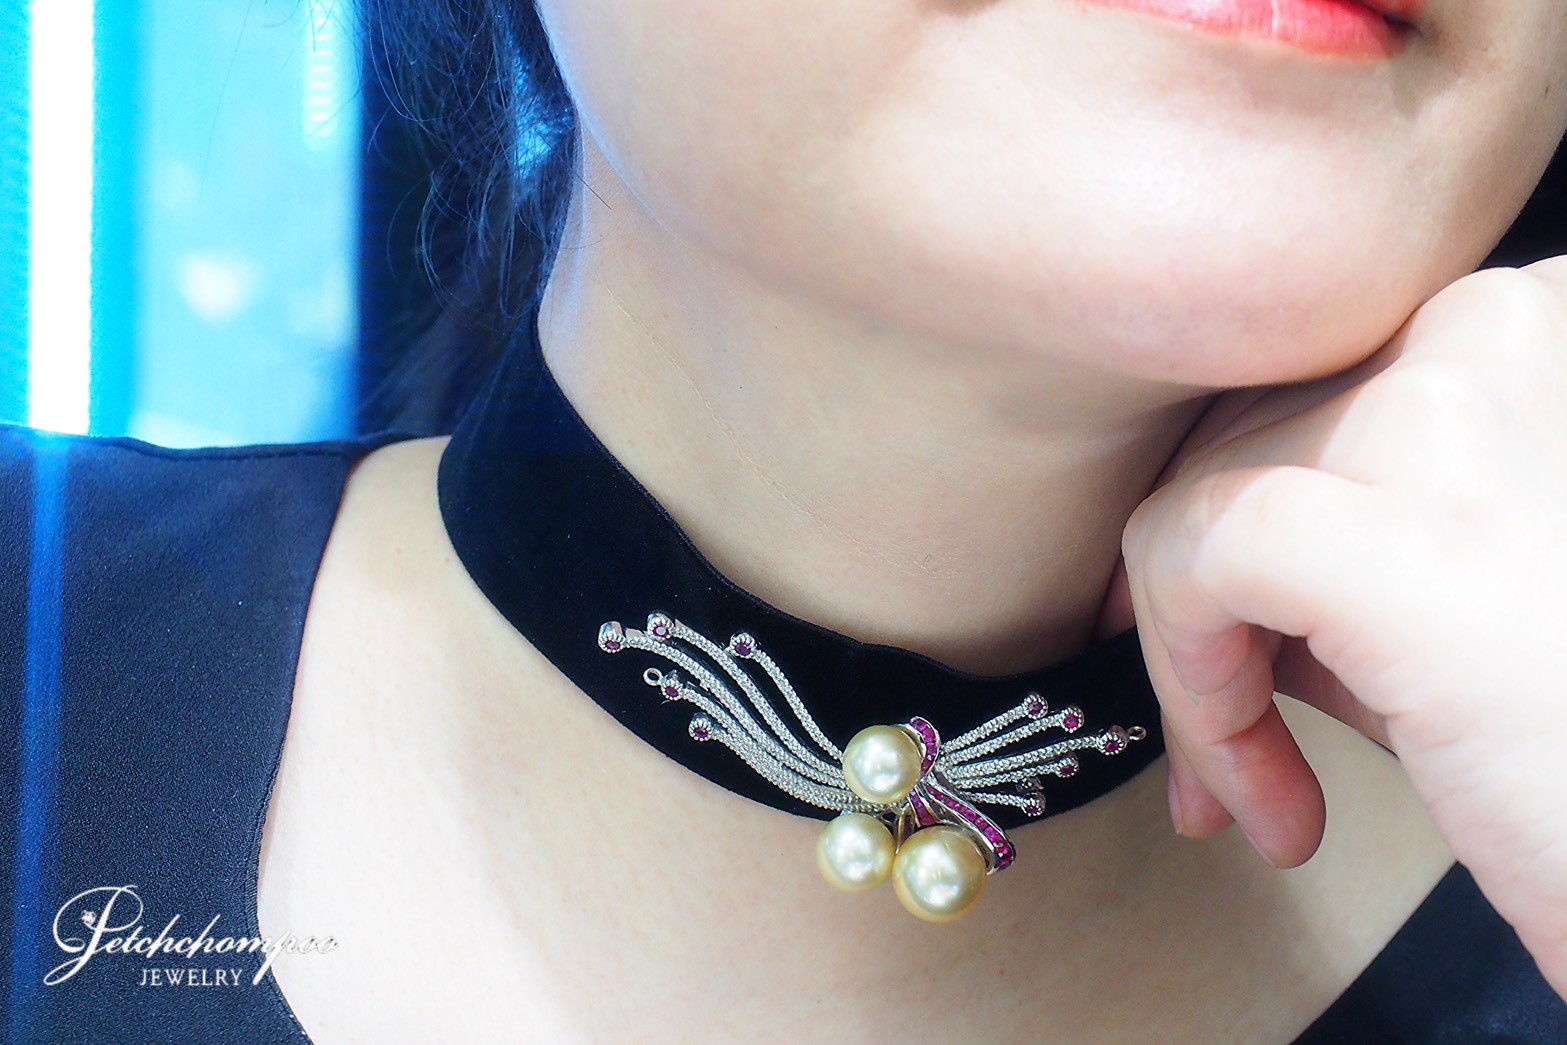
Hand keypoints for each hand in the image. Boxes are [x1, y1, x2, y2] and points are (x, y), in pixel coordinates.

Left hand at [1112, 259, 1566, 994]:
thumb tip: (1175, 569)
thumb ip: (1337, 538)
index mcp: (1522, 326)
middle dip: (1204, 609)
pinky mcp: (1391, 534)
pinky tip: (1267, 794)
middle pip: (1234, 441)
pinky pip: (1185, 557)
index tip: (1226, 639)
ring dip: (1198, 674)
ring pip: (1192, 499)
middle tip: (1236, 747)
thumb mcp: (1454, 597)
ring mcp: (1439, 416)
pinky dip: (1192, 685)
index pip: (1300, 388)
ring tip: (1264, 793)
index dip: (1241, 516)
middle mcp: (1488, 330)